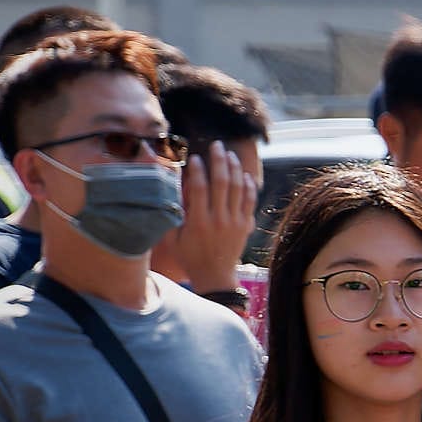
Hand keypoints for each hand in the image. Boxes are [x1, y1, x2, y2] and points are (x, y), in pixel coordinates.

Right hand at [178, 141, 259, 295]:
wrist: (215, 276)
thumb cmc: (189, 256)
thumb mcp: (173, 238)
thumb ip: (174, 214)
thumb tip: (171, 190)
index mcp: (198, 223)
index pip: (200, 189)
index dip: (198, 171)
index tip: (196, 158)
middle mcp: (218, 220)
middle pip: (221, 183)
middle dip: (219, 161)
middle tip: (216, 146)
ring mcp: (235, 222)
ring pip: (237, 189)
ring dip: (235, 169)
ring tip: (230, 155)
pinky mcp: (245, 225)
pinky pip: (249, 201)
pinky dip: (249, 186)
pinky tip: (245, 174)